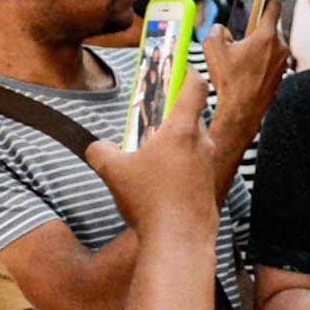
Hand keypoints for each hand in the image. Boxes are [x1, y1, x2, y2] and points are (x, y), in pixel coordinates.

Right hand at [83, 66, 216, 236]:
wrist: (180, 241)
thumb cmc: (149, 202)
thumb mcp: (112, 170)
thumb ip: (101, 151)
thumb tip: (98, 147)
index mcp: (182, 130)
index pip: (194, 86)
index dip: (187, 72)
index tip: (177, 68)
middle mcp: (202, 143)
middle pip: (191, 116)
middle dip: (171, 118)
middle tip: (149, 126)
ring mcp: (210, 165)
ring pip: (193, 143)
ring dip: (175, 145)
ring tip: (150, 161)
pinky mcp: (210, 185)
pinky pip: (195, 166)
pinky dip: (180, 168)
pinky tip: (160, 185)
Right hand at [200, 0, 288, 161]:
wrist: (243, 110)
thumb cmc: (230, 81)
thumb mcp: (212, 47)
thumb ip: (216, 29)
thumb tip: (223, 30)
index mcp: (267, 36)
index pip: (273, 5)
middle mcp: (280, 47)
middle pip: (269, 25)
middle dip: (255, 25)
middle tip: (240, 29)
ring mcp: (283, 62)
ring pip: (270, 43)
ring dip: (257, 43)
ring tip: (239, 53)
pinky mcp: (281, 74)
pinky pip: (271, 58)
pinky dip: (260, 57)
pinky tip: (246, 66)